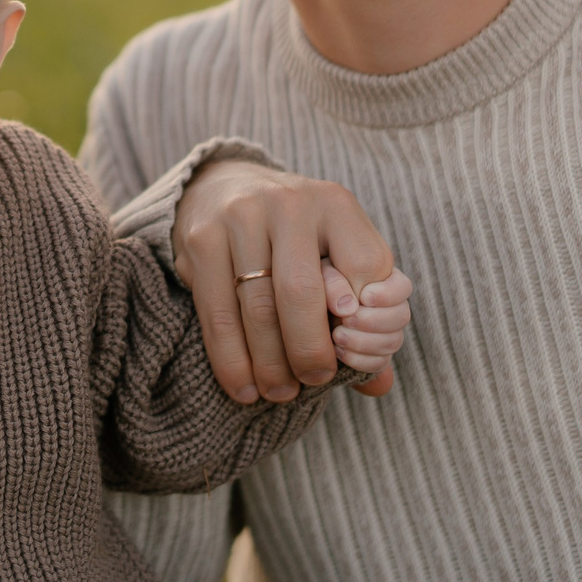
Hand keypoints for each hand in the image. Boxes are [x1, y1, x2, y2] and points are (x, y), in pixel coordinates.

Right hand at [171, 159, 407, 404]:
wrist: (221, 188)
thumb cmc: (292, 236)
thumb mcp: (335, 251)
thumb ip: (364, 310)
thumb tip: (379, 383)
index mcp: (334, 204)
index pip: (367, 266)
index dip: (366, 316)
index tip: (351, 348)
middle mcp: (289, 203)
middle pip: (302, 292)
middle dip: (310, 350)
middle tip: (313, 381)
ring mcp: (240, 218)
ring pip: (258, 308)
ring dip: (270, 364)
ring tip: (279, 392)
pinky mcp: (202, 239)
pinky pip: (218, 314)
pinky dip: (232, 360)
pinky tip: (244, 386)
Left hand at [320, 260, 412, 396]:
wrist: (293, 304)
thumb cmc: (308, 276)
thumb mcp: (317, 271)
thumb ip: (334, 282)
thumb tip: (347, 308)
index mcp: (383, 276)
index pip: (402, 287)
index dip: (387, 295)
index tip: (365, 296)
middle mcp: (389, 304)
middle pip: (401, 317)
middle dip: (373, 322)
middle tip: (346, 320)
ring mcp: (383, 330)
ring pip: (393, 341)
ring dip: (365, 343)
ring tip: (337, 337)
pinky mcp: (372, 353)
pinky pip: (379, 362)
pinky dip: (361, 361)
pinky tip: (339, 352)